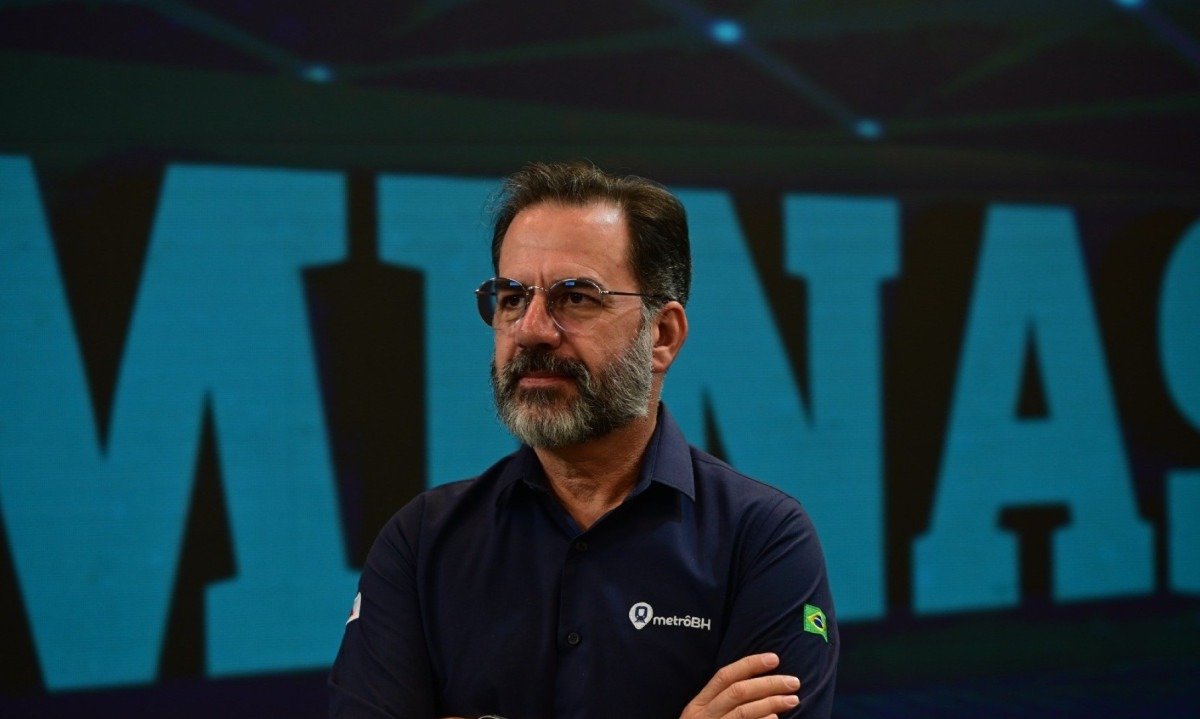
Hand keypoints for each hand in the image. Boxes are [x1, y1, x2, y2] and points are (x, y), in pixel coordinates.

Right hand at [679, 652, 800, 718]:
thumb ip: (723, 704)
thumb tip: (759, 686)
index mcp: (698, 705)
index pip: (725, 676)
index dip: (750, 664)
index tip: (774, 659)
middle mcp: (703, 717)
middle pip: (738, 692)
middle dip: (769, 683)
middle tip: (794, 682)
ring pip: (744, 712)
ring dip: (772, 702)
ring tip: (793, 700)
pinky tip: (775, 718)